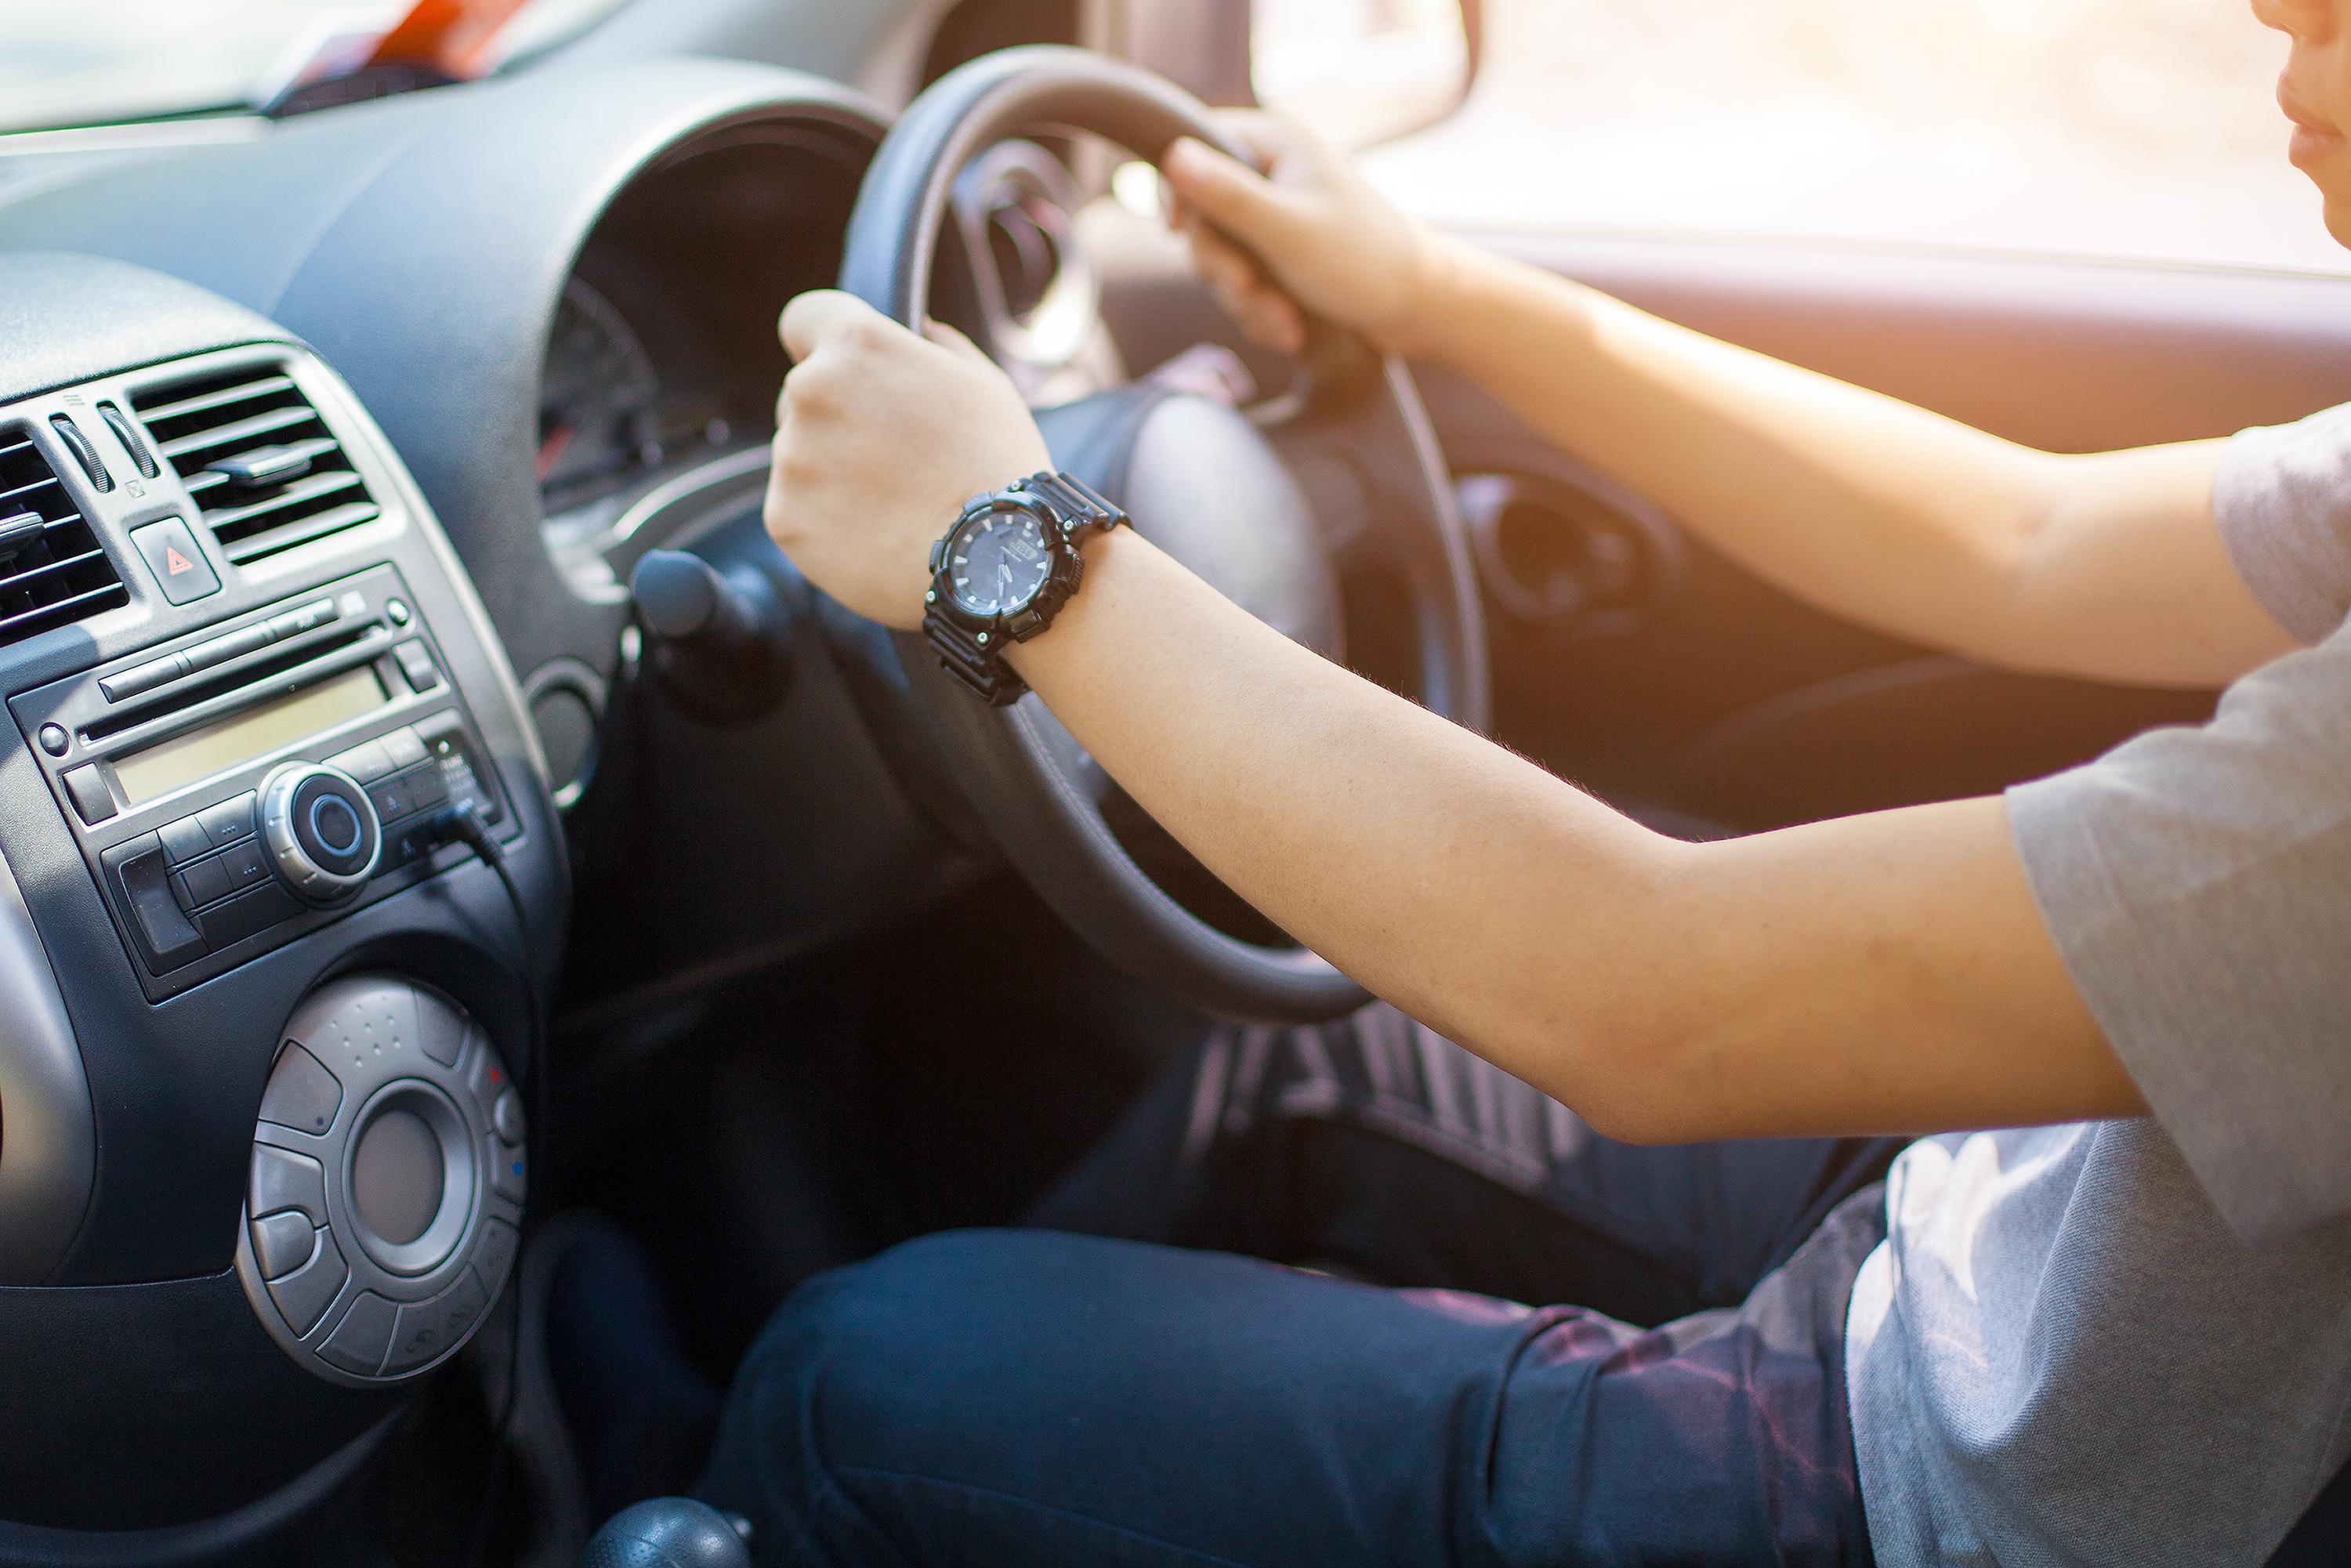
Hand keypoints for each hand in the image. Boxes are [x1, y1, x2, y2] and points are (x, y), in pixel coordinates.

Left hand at [763, 291, 1049, 629]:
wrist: (994, 560)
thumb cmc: (998, 464)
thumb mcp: (982, 381)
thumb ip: (935, 344)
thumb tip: (916, 328)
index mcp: (855, 344)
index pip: (803, 317)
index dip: (823, 342)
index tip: (846, 370)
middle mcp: (810, 391)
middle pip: (802, 392)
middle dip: (836, 415)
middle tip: (893, 454)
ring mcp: (792, 457)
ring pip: (798, 452)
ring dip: (832, 469)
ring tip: (892, 501)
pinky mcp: (783, 517)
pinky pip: (797, 508)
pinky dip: (827, 520)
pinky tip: (876, 532)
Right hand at [1160, 110, 1449, 357]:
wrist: (1420, 310)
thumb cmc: (1364, 262)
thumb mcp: (1288, 230)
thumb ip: (1229, 196)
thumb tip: (1173, 155)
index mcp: (1277, 144)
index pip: (1197, 146)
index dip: (1178, 191)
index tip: (1176, 231)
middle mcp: (1275, 173)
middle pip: (1204, 217)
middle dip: (1226, 270)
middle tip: (1253, 294)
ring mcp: (1278, 218)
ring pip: (1223, 260)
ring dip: (1247, 302)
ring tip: (1285, 324)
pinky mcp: (1284, 257)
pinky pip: (1245, 285)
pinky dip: (1262, 313)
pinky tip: (1291, 330)